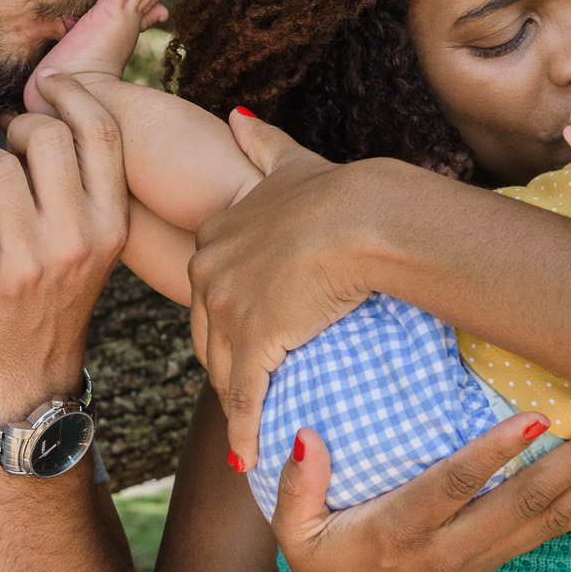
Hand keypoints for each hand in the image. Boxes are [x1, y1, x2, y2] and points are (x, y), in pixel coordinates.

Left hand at [0, 70, 128, 422]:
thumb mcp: (96, 245)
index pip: (102, 133)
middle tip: (8, 152)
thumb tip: (54, 112)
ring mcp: (32, 262)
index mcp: (112, 224)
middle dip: (17, 130)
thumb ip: (87, 186)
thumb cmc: (58, 295)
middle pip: (46, 136)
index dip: (72, 94)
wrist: (32, 376)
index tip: (48, 85)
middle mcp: (79, 239)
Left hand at [187, 113, 381, 470]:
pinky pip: (244, 398)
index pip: (209, 285)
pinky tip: (245, 457)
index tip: (238, 331)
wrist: (363, 219)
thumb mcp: (289, 161)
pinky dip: (244, 430)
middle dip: (220, 357)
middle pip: (207, 329)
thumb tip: (237, 114)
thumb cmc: (339, 191)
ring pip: (221, 366)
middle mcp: (209, 271)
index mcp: (217, 234)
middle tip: (238, 384)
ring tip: (244, 427)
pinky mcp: (253, 344)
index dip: (223, 312)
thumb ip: (261, 143)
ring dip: (233, 398)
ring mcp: (228, 310)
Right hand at [275, 416, 570, 571]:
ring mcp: (476, 559)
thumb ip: (298, 483)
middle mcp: (448, 547)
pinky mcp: (490, 565)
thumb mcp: (293, 532)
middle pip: (519, 504)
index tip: (536, 419)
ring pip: (544, 520)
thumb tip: (308, 432)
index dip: (493, 454)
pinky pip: (545, 537)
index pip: (452, 487)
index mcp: (400, 530)